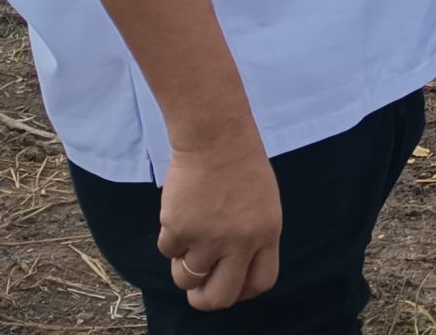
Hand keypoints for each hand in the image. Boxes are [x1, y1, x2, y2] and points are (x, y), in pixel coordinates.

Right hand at [157, 137, 281, 308]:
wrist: (215, 137)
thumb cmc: (241, 164)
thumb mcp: (263, 203)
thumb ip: (252, 237)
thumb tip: (232, 271)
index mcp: (267, 232)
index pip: (261, 282)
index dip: (242, 290)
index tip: (230, 285)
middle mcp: (240, 241)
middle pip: (220, 297)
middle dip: (205, 299)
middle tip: (197, 289)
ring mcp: (208, 238)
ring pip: (187, 278)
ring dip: (183, 265)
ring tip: (188, 238)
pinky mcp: (179, 229)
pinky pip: (168, 251)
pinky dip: (170, 239)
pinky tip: (180, 212)